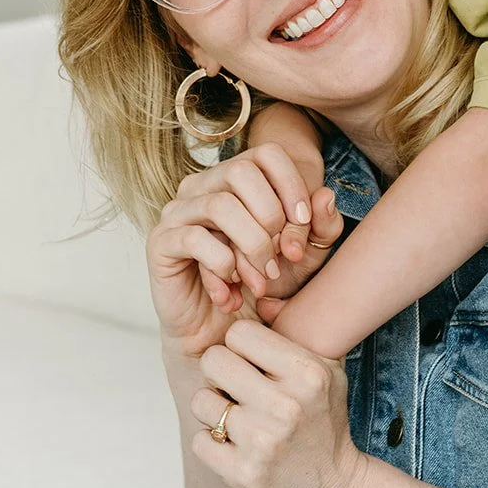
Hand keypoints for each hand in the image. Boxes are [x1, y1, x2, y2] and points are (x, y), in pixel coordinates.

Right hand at [147, 145, 343, 357]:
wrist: (222, 333)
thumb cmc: (262, 286)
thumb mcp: (305, 258)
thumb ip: (322, 228)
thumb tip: (325, 196)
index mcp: (235, 180)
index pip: (266, 154)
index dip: (292, 185)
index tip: (304, 225)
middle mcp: (203, 186)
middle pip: (241, 172)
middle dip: (271, 217)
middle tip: (280, 260)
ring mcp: (178, 211)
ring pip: (220, 205)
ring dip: (250, 246)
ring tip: (261, 280)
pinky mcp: (161, 242)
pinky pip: (195, 239)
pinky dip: (222, 266)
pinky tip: (231, 290)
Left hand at [190, 318, 364, 487]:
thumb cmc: (324, 422)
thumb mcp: (327, 372)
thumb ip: (296, 336)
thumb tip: (259, 298)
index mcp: (306, 373)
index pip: (240, 334)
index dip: (240, 347)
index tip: (251, 363)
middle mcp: (284, 406)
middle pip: (214, 360)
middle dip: (220, 373)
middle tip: (235, 388)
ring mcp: (262, 443)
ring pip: (201, 401)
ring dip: (213, 410)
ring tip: (236, 419)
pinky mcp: (241, 475)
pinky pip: (200, 441)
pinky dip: (212, 443)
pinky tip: (235, 447)